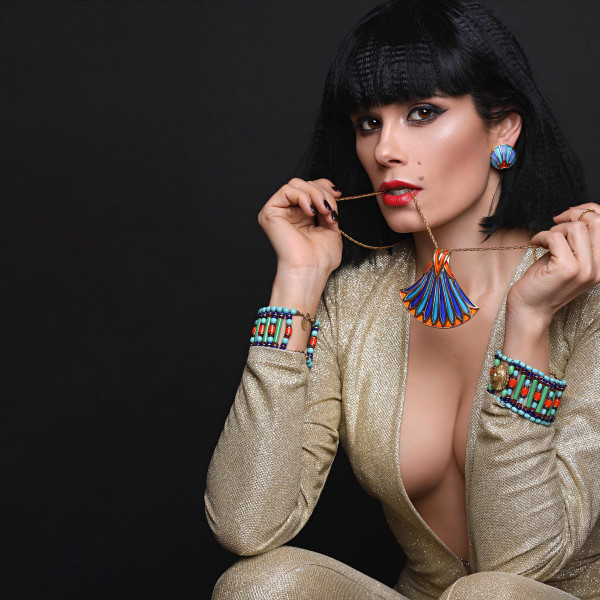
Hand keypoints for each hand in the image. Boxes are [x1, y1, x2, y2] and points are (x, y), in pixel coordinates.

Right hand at [258, 177, 342, 277]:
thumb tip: (332, 190)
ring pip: (296, 184)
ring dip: (315, 194)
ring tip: (323, 212)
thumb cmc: (320, 258)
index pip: (309, 188)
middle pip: (304, 184)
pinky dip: (303, 197)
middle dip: (322, 193)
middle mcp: (288, 212)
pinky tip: (311, 212)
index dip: (324, 186)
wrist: (310, 270)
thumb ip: (329, 206)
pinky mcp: (269, 212)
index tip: (338, 194)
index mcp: (301, 216)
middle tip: (330, 211)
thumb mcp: (331, 225)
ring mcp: (278, 212)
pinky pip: (286, 190)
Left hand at [507, 202, 599, 324]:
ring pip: (576, 228)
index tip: (568, 214)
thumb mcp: (568, 257)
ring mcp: (585, 269)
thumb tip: (578, 212)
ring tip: (545, 240)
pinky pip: (555, 237)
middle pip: (594, 221)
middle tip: (554, 224)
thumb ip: (579, 240)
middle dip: (571, 216)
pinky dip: (541, 236)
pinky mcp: (566, 269)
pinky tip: (535, 244)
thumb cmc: (545, 282)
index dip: (588, 210)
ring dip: (556, 229)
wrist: (530, 309)